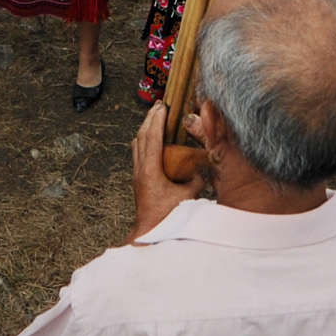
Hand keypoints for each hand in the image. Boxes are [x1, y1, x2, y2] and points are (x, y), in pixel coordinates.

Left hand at [130, 103, 199, 238]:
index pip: (152, 139)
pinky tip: (153, 138)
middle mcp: (140, 170)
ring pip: (137, 143)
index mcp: (151, 172)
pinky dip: (145, 139)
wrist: (151, 232)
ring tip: (155, 116)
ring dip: (145, 127)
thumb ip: (195, 180)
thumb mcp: (189, 196)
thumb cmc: (169, 217)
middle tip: (159, 104)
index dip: (158, 121)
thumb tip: (198, 169)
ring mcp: (137, 174)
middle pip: (140, 136)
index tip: (164, 106)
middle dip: (149, 118)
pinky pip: (138, 152)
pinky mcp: (138, 178)